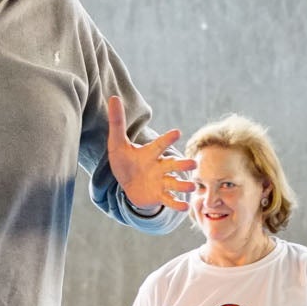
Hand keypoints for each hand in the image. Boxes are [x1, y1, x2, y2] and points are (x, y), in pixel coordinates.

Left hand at [105, 96, 193, 212]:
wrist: (127, 184)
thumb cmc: (124, 160)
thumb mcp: (117, 143)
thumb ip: (117, 121)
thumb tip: (113, 97)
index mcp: (150, 153)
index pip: (159, 145)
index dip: (167, 139)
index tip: (177, 132)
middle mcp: (159, 167)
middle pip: (173, 165)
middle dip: (183, 165)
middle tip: (193, 164)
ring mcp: (161, 182)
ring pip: (175, 183)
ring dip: (184, 186)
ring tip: (192, 187)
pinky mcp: (159, 196)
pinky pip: (169, 200)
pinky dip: (176, 204)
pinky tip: (184, 208)